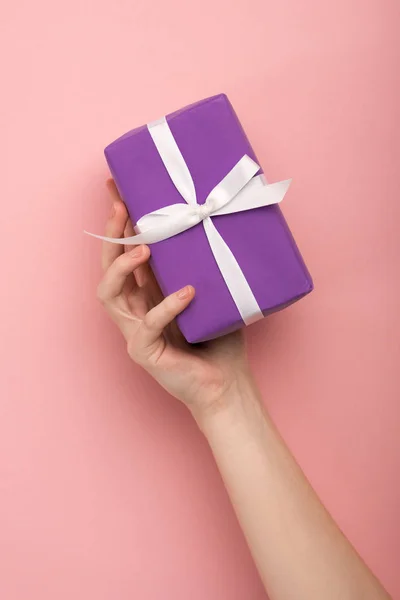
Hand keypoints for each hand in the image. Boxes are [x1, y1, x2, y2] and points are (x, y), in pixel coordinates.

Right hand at [96, 180, 254, 417]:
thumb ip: (199, 266)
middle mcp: (134, 309)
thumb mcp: (209, 292)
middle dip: (111, 236)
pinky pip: (148, 325)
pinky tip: (188, 293)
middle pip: (106, 268)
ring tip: (145, 248)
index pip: (125, 254)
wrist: (227, 383)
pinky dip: (167, 307)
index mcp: (146, 294)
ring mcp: (135, 331)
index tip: (119, 191)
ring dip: (122, 267)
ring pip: (109, 294)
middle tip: (122, 208)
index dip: (119, 225)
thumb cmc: (220, 338)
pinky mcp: (144, 352)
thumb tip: (211, 221)